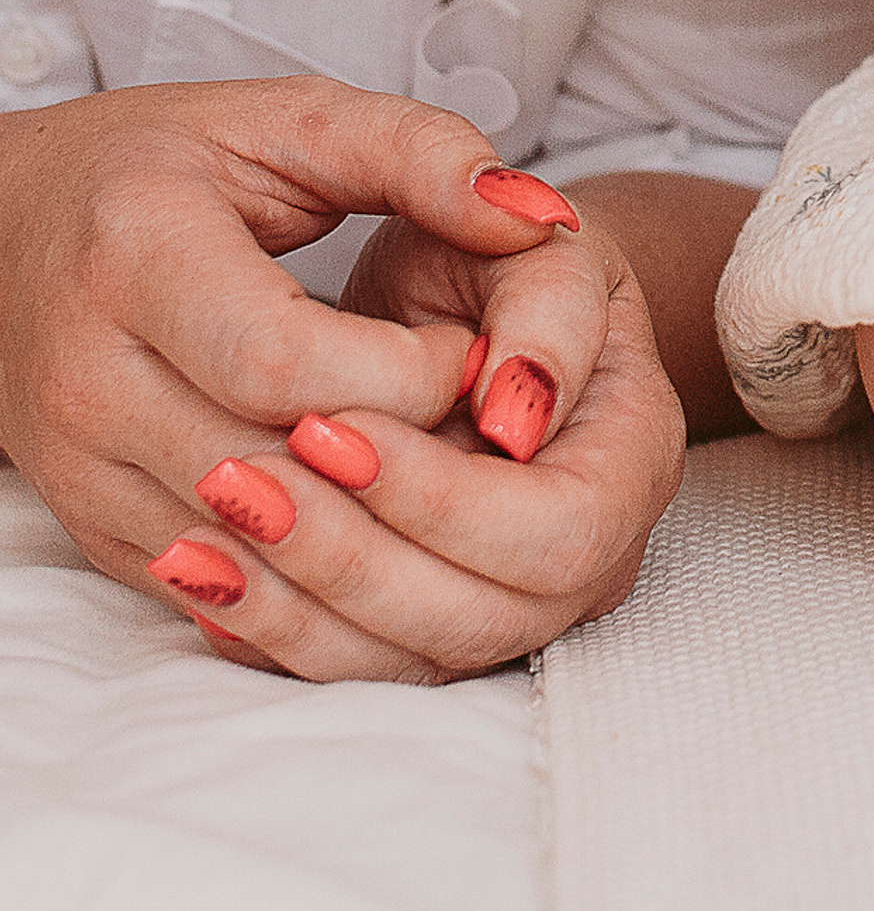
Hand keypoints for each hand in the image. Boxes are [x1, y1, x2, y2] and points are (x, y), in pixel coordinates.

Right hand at [0, 79, 674, 675]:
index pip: (292, 366)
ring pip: (250, 547)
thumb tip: (540, 217)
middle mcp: (88, 372)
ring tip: (438, 465)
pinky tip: (378, 521)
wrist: (4, 233)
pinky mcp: (92, 521)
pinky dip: (314, 566)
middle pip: (275, 468)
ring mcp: (80, 462)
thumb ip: (421, 154)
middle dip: (405, 457)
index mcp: (136, 253)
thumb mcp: (287, 121)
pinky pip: (219, 584)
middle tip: (479, 422)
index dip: (411, 374)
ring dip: (371, 526)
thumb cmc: (160, 166)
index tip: (471, 347)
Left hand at [207, 195, 686, 680]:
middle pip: (480, 621)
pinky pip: (353, 664)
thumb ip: (547, 309)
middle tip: (242, 483)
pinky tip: (203, 569)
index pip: (554, 531)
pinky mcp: (426, 624)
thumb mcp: (537, 246)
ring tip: (206, 528)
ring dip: (299, 605)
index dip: (440, 496)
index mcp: (633, 457)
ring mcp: (512, 607)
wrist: (482, 297)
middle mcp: (590, 559)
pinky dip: (273, 628)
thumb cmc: (504, 256)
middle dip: (353, 558)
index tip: (325, 424)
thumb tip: (516, 411)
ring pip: (409, 662)